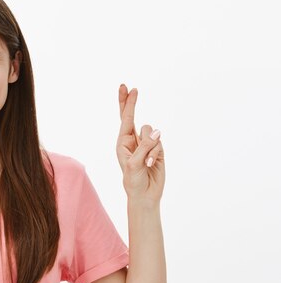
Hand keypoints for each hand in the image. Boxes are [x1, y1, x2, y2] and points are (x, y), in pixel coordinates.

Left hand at [116, 84, 164, 203]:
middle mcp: (133, 140)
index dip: (126, 103)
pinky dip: (156, 153)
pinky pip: (160, 143)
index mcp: (123, 142)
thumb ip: (144, 147)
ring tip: (145, 162)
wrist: (145, 195)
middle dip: (132, 103)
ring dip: (150, 146)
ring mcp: (146, 144)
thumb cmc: (133, 181)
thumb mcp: (134, 164)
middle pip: (134, 117)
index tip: (127, 88)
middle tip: (132, 88)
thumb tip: (157, 132)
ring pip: (151, 132)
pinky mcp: (158, 149)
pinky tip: (151, 164)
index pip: (124, 119)